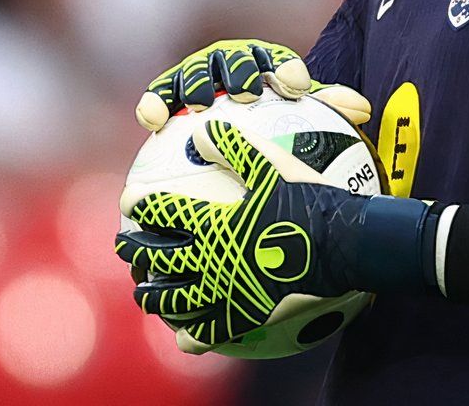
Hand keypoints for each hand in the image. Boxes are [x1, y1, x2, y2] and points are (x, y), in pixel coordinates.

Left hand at [116, 118, 365, 351]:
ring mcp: (227, 290)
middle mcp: (212, 258)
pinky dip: (194, 336)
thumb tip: (199, 129)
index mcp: (214, 221)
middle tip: (123, 246)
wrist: (345, 244)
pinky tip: (184, 339)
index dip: (142, 205)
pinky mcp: (247, 314)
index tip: (128, 202)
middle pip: (158, 257)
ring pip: (176, 300)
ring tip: (145, 294)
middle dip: (134, 250)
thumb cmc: (310, 199)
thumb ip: (234, 146)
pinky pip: (213, 332)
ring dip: (154, 296)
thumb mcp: (272, 164)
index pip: (164, 211)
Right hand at [135, 39, 371, 132]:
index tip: (293, 86)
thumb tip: (363, 109)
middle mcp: (230, 62)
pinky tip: (152, 121)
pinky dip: (154, 103)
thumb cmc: (268, 122)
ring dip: (196, 84)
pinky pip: (157, 96)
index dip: (286, 70)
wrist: (223, 129)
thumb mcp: (296, 114)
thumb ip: (327, 107)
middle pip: (234, 61)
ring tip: (199, 103)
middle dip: (239, 72)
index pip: (279, 62)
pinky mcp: (165, 93)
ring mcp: (196, 75)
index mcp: (266, 64)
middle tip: (245, 93)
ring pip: (195, 73)